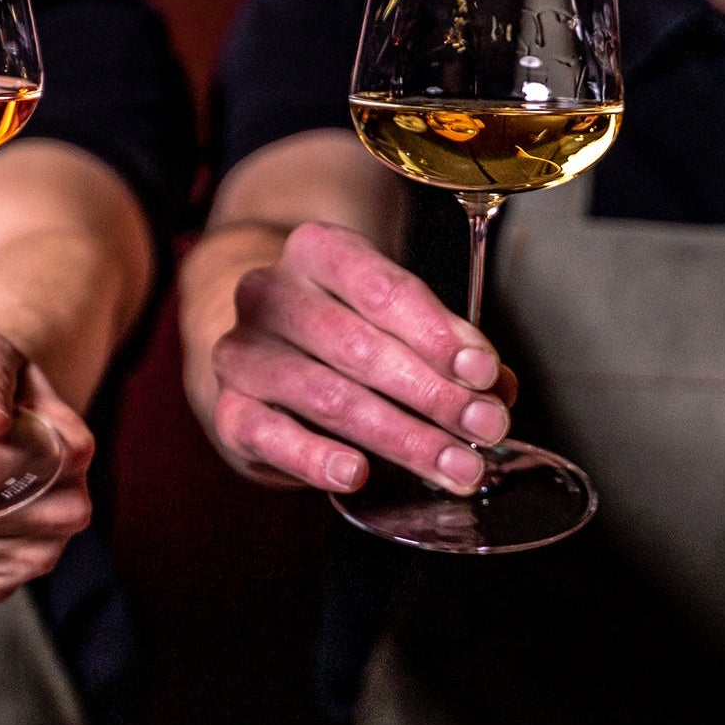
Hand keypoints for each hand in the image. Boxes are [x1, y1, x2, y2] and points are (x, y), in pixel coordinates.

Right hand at [208, 221, 514, 494]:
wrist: (264, 354)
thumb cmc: (343, 332)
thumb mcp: (395, 321)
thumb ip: (446, 350)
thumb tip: (495, 389)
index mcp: (318, 251)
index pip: (382, 288)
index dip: (437, 334)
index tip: (483, 372)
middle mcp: (272, 293)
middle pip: (358, 346)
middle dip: (432, 394)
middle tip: (484, 430)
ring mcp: (242, 351)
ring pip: (326, 396)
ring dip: (400, 437)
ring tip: (453, 466)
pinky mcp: (229, 409)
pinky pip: (270, 435)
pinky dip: (314, 458)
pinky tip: (355, 473)